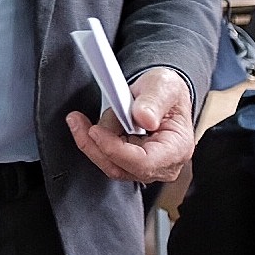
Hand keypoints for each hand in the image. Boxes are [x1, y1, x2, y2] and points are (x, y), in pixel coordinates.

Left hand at [65, 66, 195, 183]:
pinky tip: (84, 126)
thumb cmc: (167, 92)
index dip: (116, 150)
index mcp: (177, 148)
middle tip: (78, 121)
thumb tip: (144, 119)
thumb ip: (154, 101)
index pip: (144, 162)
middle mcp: (163, 164)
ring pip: (110, 165)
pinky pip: (106, 159)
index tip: (95, 131)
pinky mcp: (129, 163)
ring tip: (83, 119)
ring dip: (90, 143)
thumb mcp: (164, 85)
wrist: (163, 94)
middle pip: (122, 168)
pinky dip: (92, 143)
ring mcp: (145, 167)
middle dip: (96, 145)